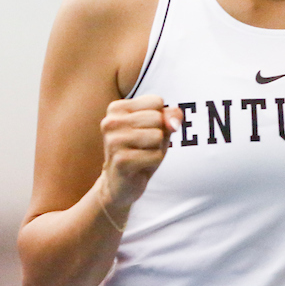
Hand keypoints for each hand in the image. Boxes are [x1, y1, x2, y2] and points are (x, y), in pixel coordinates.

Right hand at [98, 95, 181, 210]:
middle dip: (159, 134)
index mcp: (116, 108)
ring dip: (156, 149)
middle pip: (157, 117)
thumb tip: (174, 123)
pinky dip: (154, 162)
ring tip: (141, 155)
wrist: (120, 184)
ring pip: (157, 136)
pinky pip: (156, 155)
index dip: (159, 118)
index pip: (156, 101)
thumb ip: (170, 116)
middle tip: (143, 146)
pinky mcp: (121, 160)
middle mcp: (110, 122)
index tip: (144, 130)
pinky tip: (140, 166)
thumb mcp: (158, 128)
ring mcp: (113, 141)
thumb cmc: (140, 150)